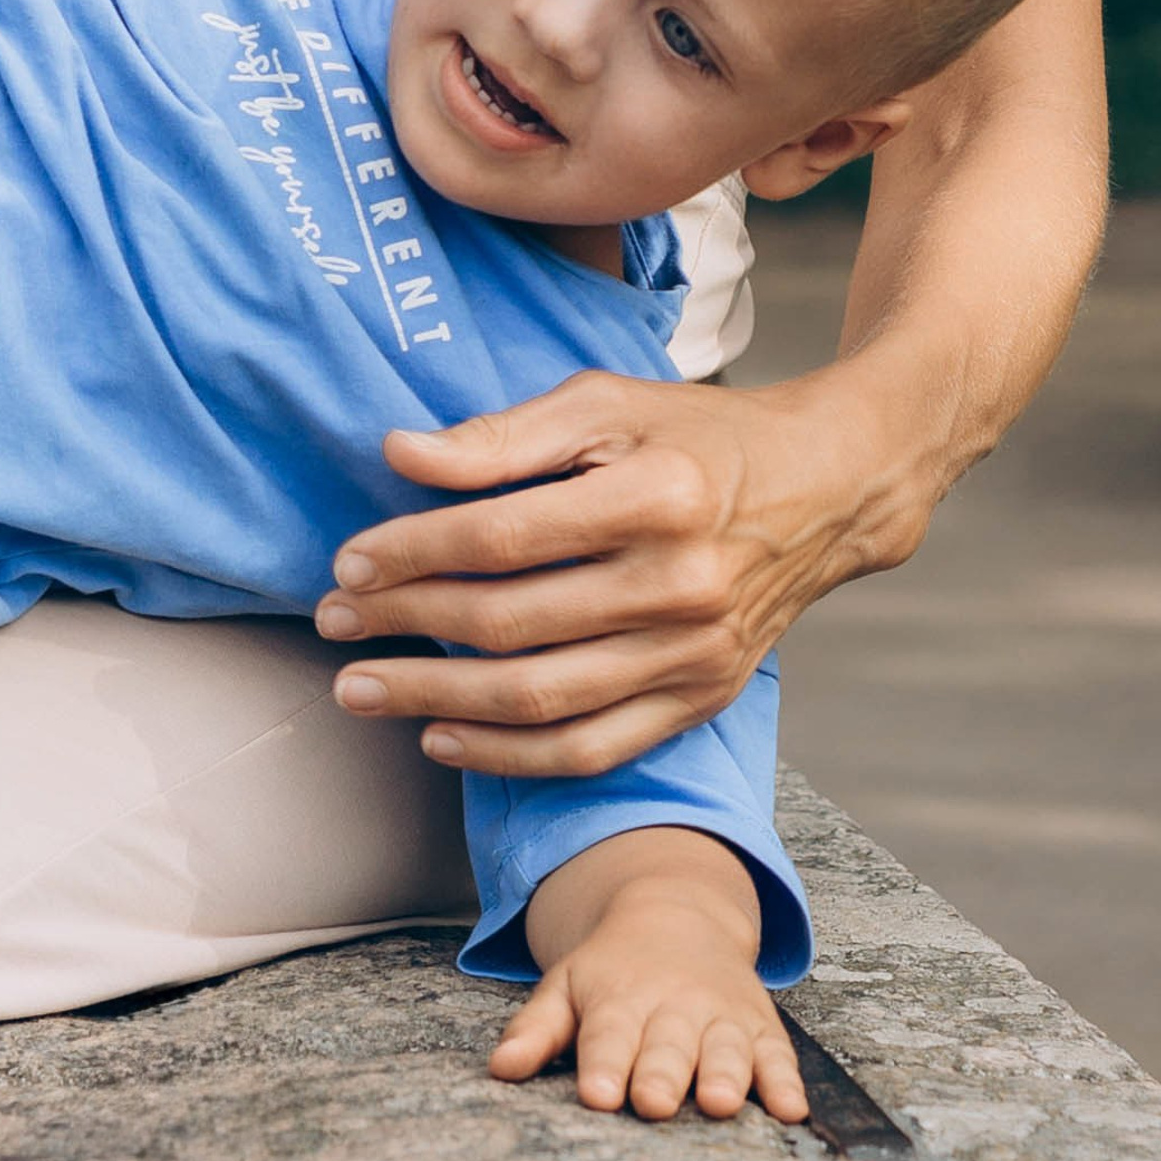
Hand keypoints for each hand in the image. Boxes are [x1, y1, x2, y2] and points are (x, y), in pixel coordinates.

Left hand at [318, 365, 924, 778]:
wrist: (829, 490)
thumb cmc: (695, 436)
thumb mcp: (605, 404)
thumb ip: (502, 435)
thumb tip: (398, 455)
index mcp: (657, 494)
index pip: (506, 535)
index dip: (415, 551)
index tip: (348, 560)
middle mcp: (681, 583)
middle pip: (514, 623)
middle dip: (405, 627)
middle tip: (331, 623)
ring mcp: (696, 653)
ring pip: (543, 700)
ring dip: (435, 701)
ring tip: (359, 689)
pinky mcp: (703, 698)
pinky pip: (592, 749)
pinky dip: (509, 755)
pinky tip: (441, 736)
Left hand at [488, 828, 807, 1121]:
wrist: (678, 913)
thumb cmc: (612, 969)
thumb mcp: (567, 985)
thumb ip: (536, 1029)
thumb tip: (499, 1068)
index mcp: (619, 998)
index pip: (608, 1034)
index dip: (603, 1065)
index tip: (597, 1095)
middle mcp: (673, 1006)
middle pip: (667, 1045)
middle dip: (660, 1073)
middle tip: (653, 1103)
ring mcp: (721, 1015)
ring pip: (725, 1048)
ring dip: (725, 1074)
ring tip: (719, 1102)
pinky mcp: (760, 1027)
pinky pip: (777, 1054)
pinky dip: (786, 1081)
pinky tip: (791, 1109)